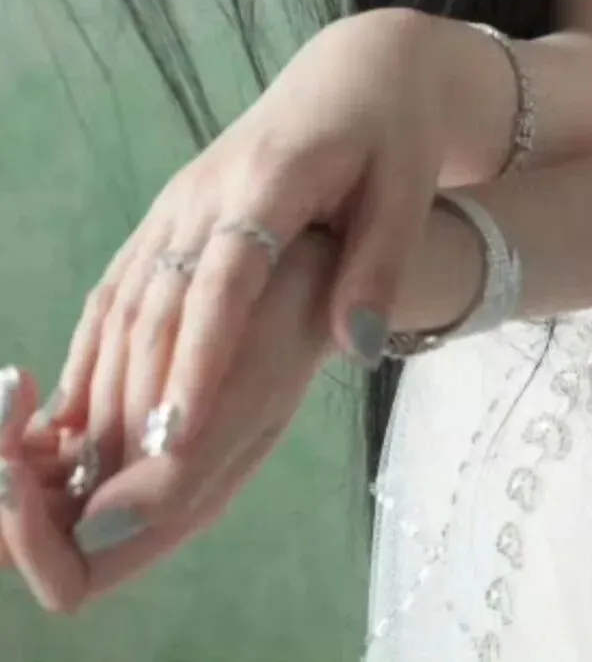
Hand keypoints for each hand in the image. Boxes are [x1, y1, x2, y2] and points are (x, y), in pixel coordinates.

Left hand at [0, 227, 337, 612]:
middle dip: (5, 488)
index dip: (31, 539)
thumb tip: (96, 530)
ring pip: (42, 487)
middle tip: (6, 411)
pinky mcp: (124, 401)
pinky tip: (28, 387)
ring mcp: (131, 451)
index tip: (12, 468)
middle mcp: (146, 494)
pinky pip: (54, 439)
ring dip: (9, 451)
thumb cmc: (289, 326)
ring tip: (12, 389)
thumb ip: (182, 478)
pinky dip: (28, 426)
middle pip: (44, 535)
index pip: (73, 573)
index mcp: (176, 512)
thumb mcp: (255, 397)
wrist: (316, 263)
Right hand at [33, 8, 451, 485]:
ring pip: (128, 295)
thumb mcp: (406, 189)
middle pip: (163, 298)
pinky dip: (95, 345)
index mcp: (272, 177)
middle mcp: (208, 189)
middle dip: (141, 390)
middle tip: (125, 483)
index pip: (227, 280)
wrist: (357, 68)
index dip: (200, 359)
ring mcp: (179, 199)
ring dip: (107, 377)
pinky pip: (121, 282)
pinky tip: (77, 409)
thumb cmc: (391, 133)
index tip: (179, 434)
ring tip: (91, 466)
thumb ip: (380, 266)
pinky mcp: (169, 212)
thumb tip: (356, 347)